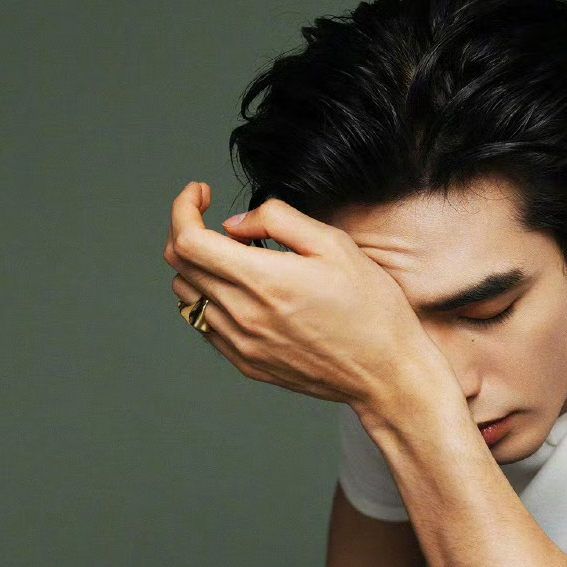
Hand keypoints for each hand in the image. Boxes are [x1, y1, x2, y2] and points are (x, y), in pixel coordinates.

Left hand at [164, 182, 448, 408]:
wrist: (386, 372)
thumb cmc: (371, 307)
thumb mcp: (336, 245)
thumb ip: (279, 220)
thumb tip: (235, 223)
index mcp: (264, 281)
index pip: (188, 240)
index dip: (184, 208)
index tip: (201, 193)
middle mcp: (243, 315)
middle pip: (180, 265)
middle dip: (186, 229)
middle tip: (211, 217)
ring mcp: (241, 344)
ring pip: (186, 295)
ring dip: (196, 266)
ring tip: (231, 256)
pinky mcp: (247, 363)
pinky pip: (204, 324)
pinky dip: (208, 298)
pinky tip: (240, 290)